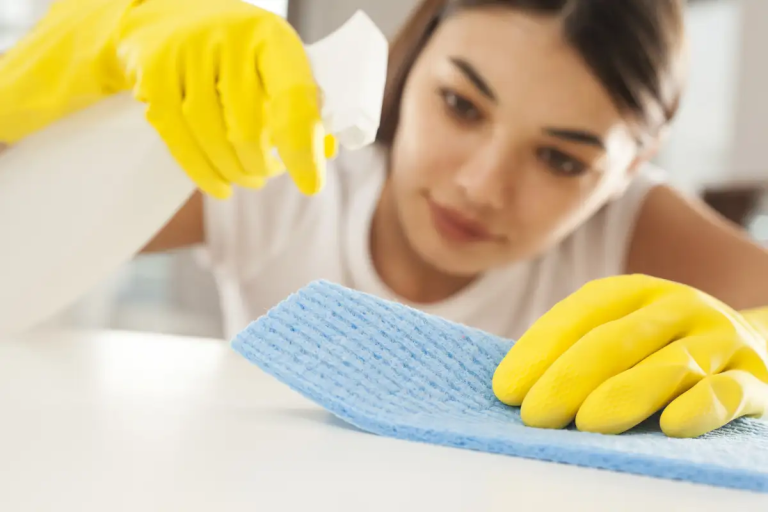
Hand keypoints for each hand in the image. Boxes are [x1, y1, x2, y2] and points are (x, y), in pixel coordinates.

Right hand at [0, 0, 329, 198]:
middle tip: (267, 174)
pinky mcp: (153, 75)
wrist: (168, 14)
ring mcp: (185, 54)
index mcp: (271, 36)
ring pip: (211, 136)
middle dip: (262, 165)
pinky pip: (177, 137)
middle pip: (247, 127)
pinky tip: (219, 186)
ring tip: (247, 179)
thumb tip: (324, 153)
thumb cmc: (238, 51)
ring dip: (233, 171)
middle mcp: (228, 38)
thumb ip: (302, 104)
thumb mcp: (275, 62)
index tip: (310, 184)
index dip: (303, 146)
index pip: (294, 96)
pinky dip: (202, 172)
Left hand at [493, 274, 767, 437]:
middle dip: (569, 378)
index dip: (540, 349)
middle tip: (535, 415)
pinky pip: (729, 392)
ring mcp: (719, 340)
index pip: (581, 313)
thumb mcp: (624, 331)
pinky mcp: (755, 378)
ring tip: (586, 424)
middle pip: (616, 340)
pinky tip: (670, 426)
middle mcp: (678, 308)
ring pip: (668, 365)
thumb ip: (577, 349)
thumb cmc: (662, 347)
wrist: (755, 347)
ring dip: (625, 393)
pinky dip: (701, 407)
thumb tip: (514, 388)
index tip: (507, 389)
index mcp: (637, 292)